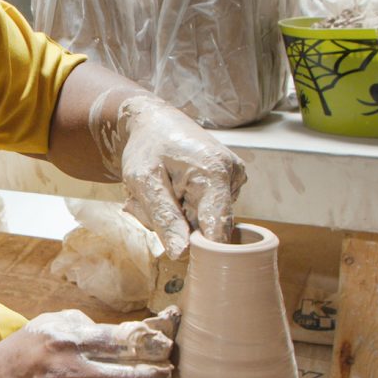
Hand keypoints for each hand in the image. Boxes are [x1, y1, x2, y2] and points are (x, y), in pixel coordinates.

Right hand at [0, 306, 179, 377]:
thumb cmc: (26, 352)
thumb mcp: (50, 324)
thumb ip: (86, 324)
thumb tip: (128, 331)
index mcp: (69, 340)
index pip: (125, 341)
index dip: (155, 343)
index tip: (166, 346)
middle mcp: (71, 371)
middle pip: (134, 377)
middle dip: (160, 375)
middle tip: (166, 372)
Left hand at [118, 96, 246, 258]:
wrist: (153, 123)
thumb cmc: (146, 148)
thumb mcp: (144, 182)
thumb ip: (164, 218)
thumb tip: (182, 253)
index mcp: (216, 173)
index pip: (217, 230)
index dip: (193, 245)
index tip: (168, 242)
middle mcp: (232, 176)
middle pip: (205, 228)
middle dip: (173, 225)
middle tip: (146, 204)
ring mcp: (232, 180)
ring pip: (200, 222)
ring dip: (174, 217)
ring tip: (158, 192)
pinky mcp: (226, 184)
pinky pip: (202, 212)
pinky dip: (180, 208)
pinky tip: (170, 190)